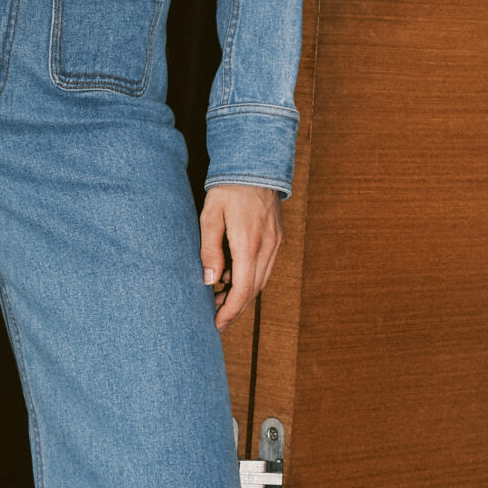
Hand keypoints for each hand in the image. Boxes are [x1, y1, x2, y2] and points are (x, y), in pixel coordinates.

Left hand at [200, 184, 282, 329]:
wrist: (254, 164)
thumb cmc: (227, 188)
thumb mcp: (209, 216)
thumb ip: (209, 249)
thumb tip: (209, 280)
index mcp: (249, 243)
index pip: (244, 289)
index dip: (231, 310)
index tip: (218, 324)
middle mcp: (268, 246)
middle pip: (255, 289)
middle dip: (236, 308)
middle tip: (217, 319)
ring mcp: (276, 242)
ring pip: (262, 279)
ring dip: (244, 294)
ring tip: (221, 300)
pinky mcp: (278, 237)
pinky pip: (266, 266)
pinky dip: (252, 278)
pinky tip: (234, 278)